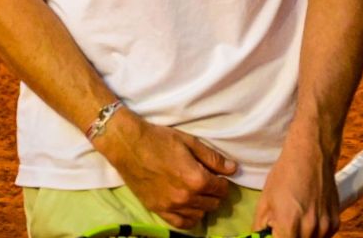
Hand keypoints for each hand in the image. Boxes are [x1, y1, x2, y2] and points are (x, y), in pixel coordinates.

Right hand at [94, 110, 237, 228]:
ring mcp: (171, 207)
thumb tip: (233, 169)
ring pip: (199, 214)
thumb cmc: (160, 139)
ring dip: (203, 204)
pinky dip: (190, 217)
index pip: (221, 189)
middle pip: (212, 203)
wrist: (129, 145)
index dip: (224, 181)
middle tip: (209, 181)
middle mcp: (186, 198)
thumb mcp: (189, 142)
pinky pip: (181, 223)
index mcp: (196, 179)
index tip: (220, 175)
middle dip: (215, 192)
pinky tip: (190, 207)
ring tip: (198, 192)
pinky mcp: (158, 211)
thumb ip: (212, 158)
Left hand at [252, 134, 339, 237]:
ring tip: (296, 218)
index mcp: (289, 225)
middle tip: (284, 226)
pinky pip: (323, 237)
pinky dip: (314, 233)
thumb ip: (260, 226)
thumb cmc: (285, 174)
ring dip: (302, 236)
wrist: (311, 154)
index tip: (275, 234)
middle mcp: (309, 229)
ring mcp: (324, 227)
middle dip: (288, 237)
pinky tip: (308, 216)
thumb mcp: (266, 199)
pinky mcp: (335, 223)